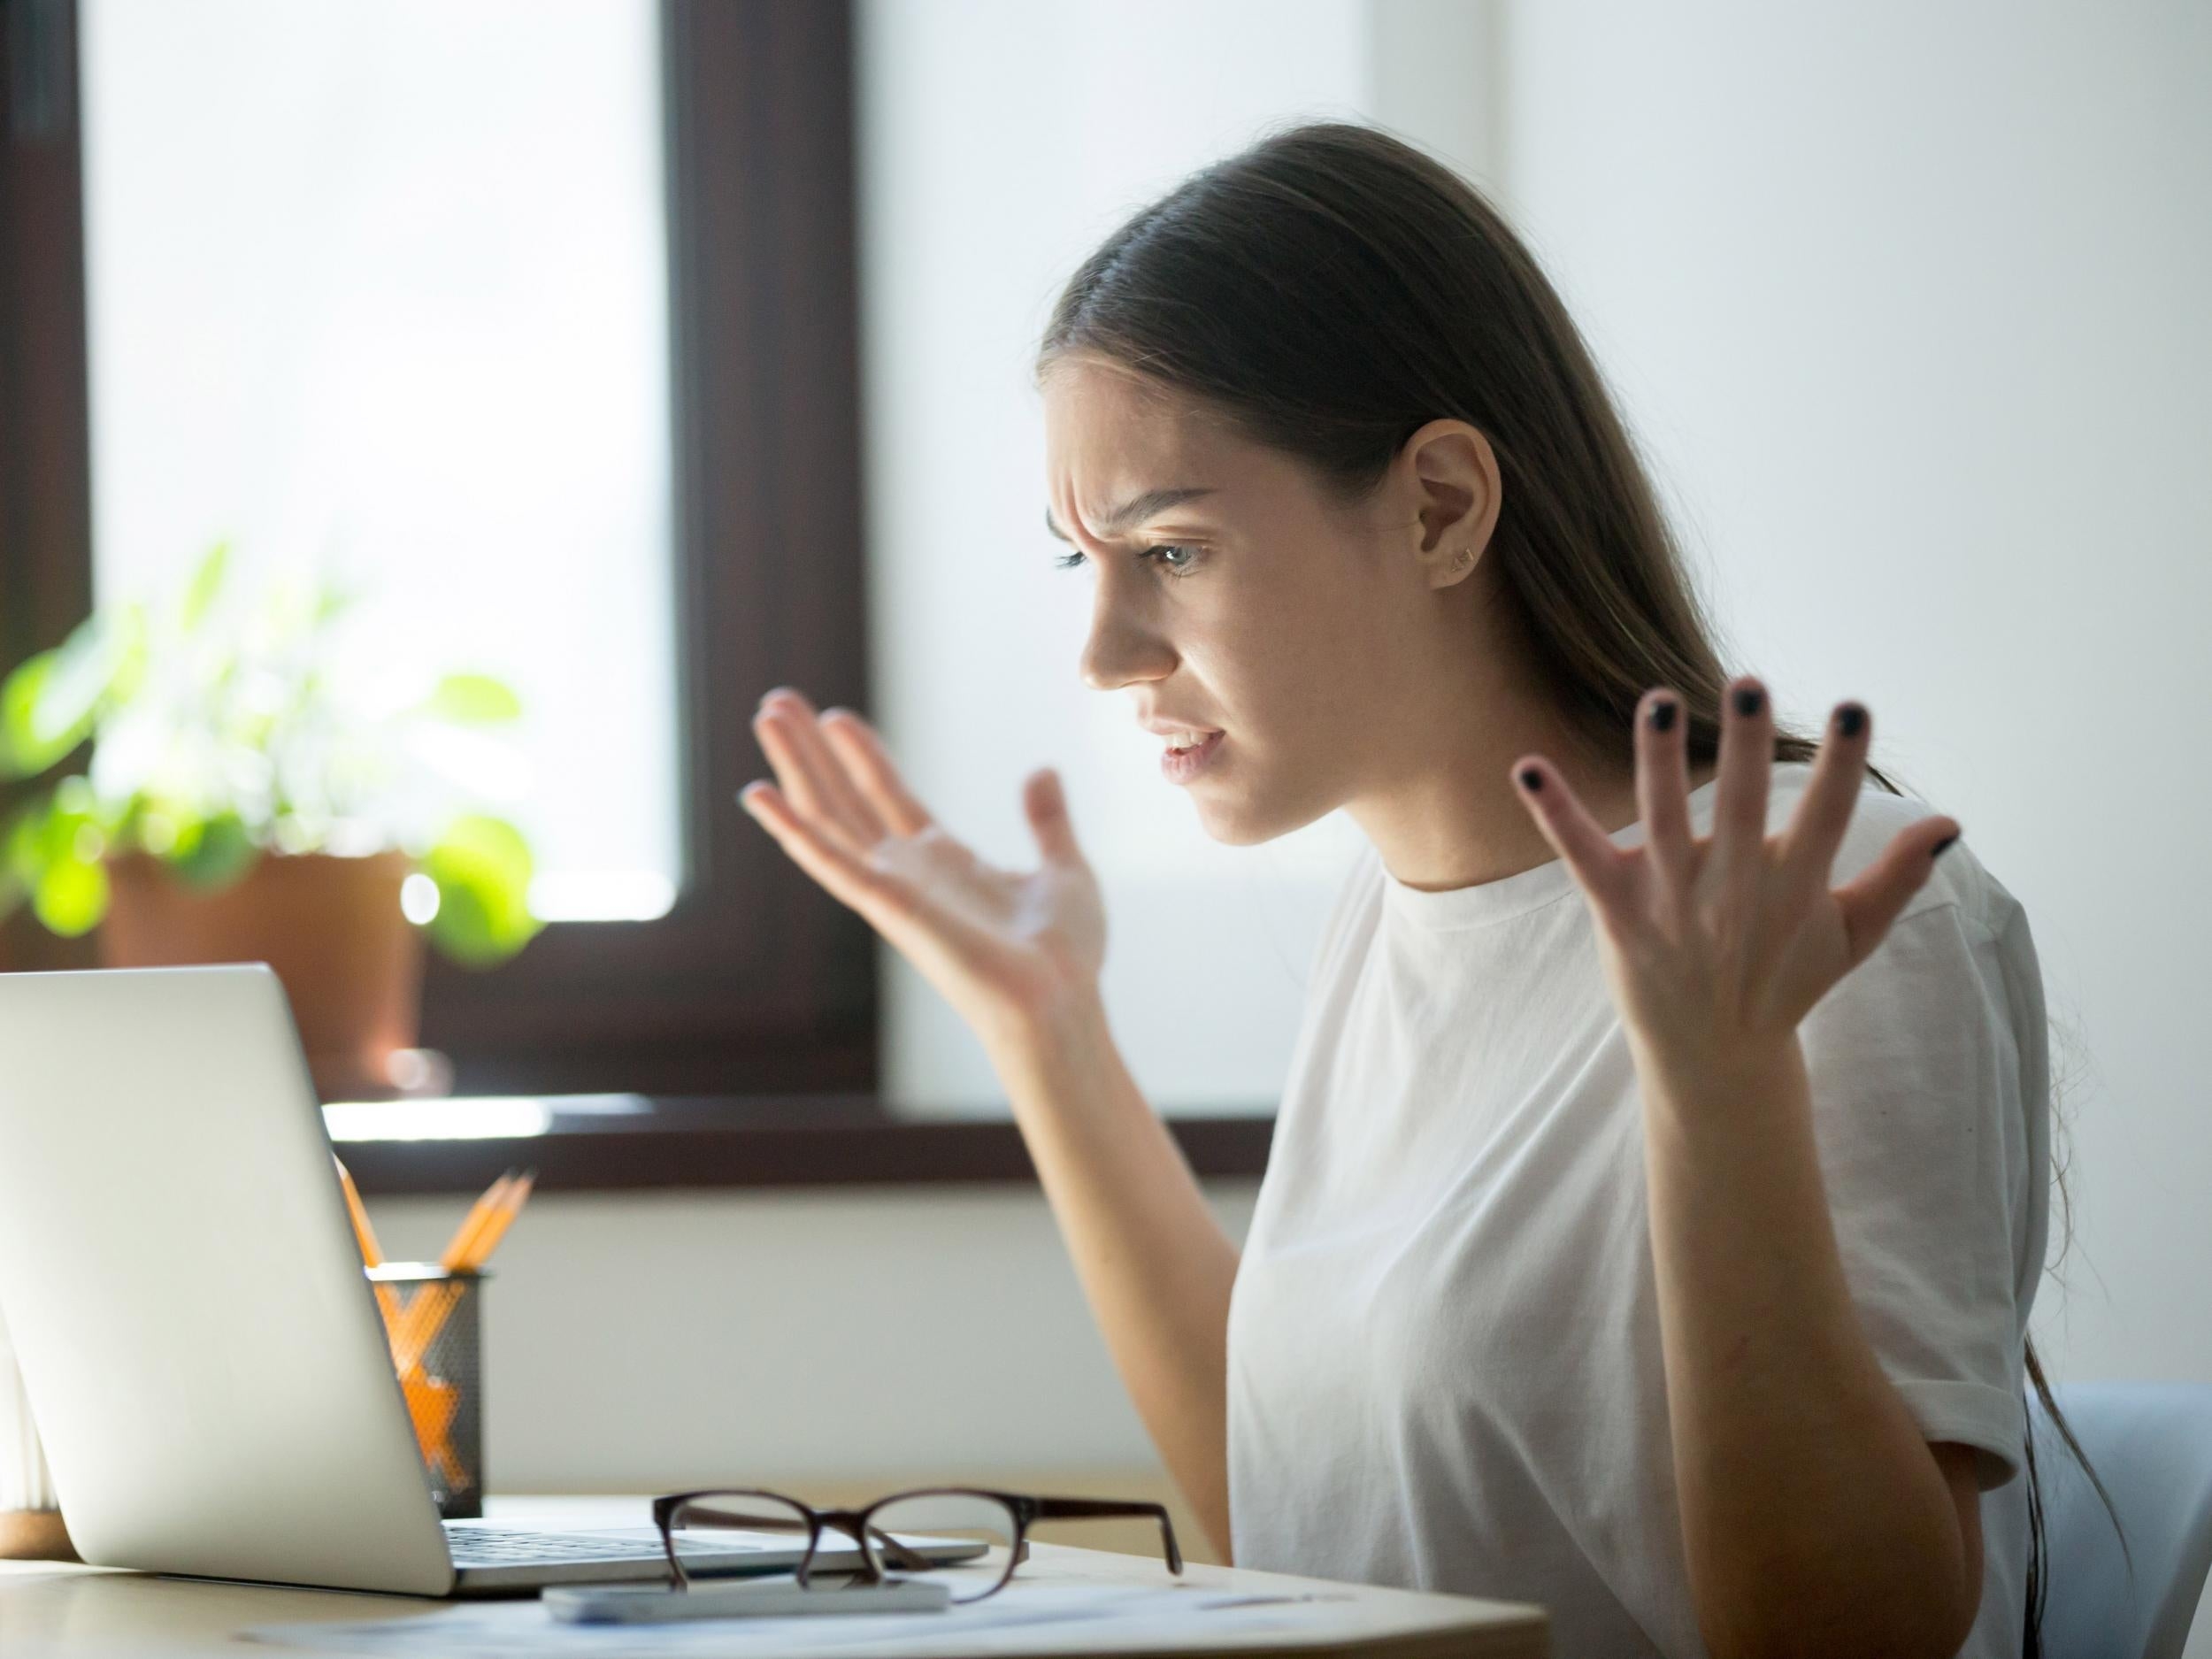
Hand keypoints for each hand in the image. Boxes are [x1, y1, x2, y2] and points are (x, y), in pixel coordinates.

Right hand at [740, 689, 1106, 1048]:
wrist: (1060, 1003)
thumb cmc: (1065, 958)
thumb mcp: (1064, 870)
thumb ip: (1047, 821)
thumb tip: (1042, 770)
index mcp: (945, 864)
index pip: (888, 797)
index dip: (862, 756)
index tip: (836, 717)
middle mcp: (908, 874)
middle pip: (845, 800)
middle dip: (810, 751)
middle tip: (775, 703)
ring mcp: (892, 890)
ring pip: (828, 817)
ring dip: (794, 767)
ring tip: (766, 714)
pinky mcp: (887, 906)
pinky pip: (830, 862)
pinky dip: (792, 828)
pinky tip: (758, 794)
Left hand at [1508, 677, 1960, 1089]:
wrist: (1715, 1059)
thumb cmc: (1784, 983)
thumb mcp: (1850, 937)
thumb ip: (1898, 878)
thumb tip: (1951, 822)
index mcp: (1796, 889)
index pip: (1828, 817)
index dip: (1842, 766)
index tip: (1853, 709)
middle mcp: (1734, 891)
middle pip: (1744, 808)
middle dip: (1748, 748)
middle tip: (1747, 683)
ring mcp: (1672, 900)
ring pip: (1664, 819)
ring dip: (1660, 760)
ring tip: (1658, 701)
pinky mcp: (1618, 911)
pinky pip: (1581, 855)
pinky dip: (1555, 813)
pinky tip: (1526, 767)